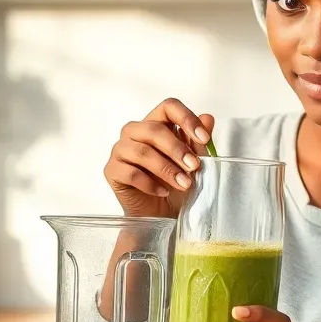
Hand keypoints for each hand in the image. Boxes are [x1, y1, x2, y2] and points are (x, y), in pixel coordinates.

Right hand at [104, 98, 214, 217]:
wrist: (162, 214)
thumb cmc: (175, 185)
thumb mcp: (193, 164)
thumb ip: (198, 142)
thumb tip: (208, 118)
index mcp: (156, 123)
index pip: (168, 107)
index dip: (186, 118)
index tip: (204, 138)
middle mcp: (135, 132)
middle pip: (154, 129)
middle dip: (177, 149)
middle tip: (194, 166)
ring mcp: (121, 150)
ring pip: (141, 151)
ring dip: (166, 169)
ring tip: (183, 184)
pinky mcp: (112, 170)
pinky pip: (130, 173)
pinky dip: (150, 184)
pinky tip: (163, 192)